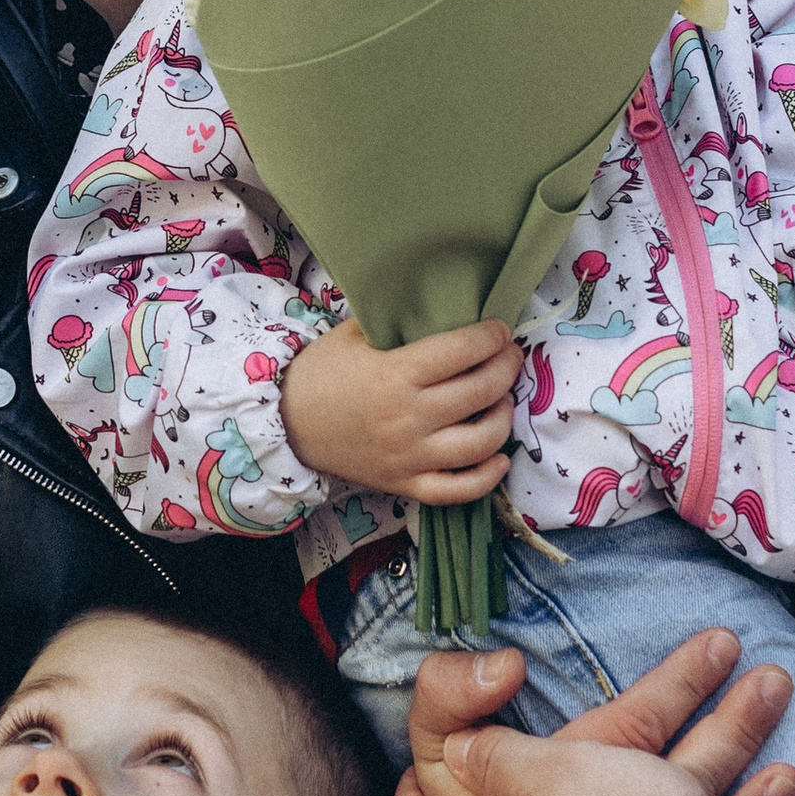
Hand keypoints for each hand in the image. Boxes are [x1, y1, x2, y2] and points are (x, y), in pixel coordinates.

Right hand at [280, 315, 520, 502]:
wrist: (285, 424)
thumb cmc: (322, 373)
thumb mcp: (353, 333)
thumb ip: (398, 320)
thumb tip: (447, 305)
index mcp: (394, 375)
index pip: (462, 351)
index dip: (491, 337)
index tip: (499, 330)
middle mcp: (407, 418)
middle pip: (480, 391)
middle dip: (506, 367)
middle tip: (509, 356)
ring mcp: (408, 457)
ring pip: (480, 442)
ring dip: (503, 416)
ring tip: (502, 399)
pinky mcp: (405, 485)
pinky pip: (458, 490)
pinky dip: (487, 477)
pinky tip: (499, 459)